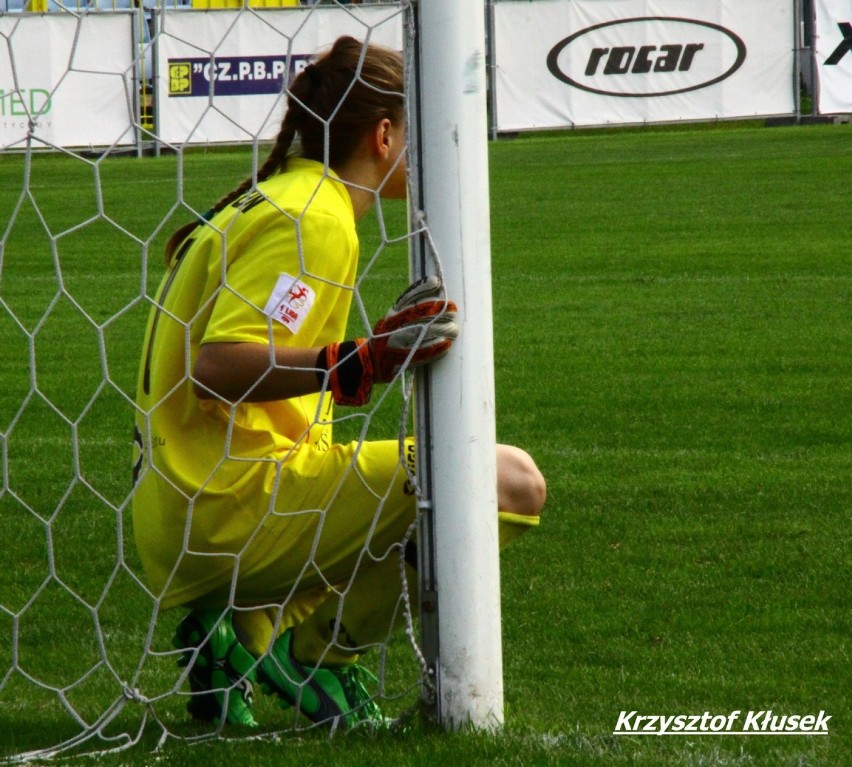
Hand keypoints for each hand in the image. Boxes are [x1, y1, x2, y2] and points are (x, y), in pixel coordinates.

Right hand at [318, 276, 458, 405]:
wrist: (368, 361)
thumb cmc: (387, 336)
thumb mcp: (394, 317)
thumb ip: (411, 303)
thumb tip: (433, 283)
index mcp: (393, 317)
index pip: (410, 302)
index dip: (426, 295)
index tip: (443, 291)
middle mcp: (393, 329)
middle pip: (418, 317)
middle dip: (438, 314)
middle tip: (454, 310)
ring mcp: (395, 345)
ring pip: (421, 335)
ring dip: (440, 332)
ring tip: (454, 330)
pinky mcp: (400, 361)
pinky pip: (420, 354)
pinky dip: (434, 350)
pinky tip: (446, 345)